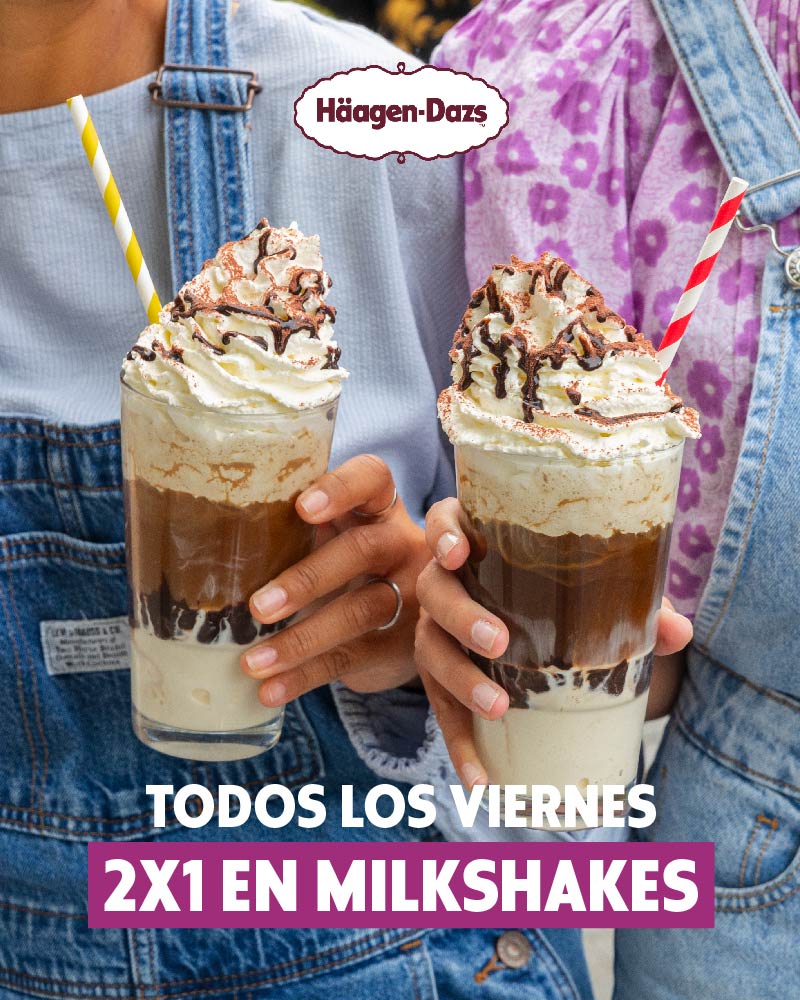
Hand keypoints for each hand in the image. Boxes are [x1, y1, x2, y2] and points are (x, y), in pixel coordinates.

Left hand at [241, 454, 428, 706]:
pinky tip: (269, 690)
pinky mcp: (399, 644)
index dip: (341, 489)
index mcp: (378, 508)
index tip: (303, 508)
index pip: (371, 479)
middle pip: (363, 549)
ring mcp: (408, 594)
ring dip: (301, 639)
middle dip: (309, 578)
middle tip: (259, 606)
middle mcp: (400, 544)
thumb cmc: (347, 565)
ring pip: (360, 611)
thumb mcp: (335, 536)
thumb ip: (293, 528)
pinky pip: (351, 658)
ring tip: (252, 661)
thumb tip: (201, 534)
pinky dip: (305, 676)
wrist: (408, 619)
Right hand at [414, 498, 693, 790]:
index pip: (447, 522)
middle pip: (435, 590)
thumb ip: (631, 604)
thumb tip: (677, 631)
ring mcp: (436, 632)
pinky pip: (442, 713)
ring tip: (497, 706)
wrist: (522, 626)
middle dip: (462, 615)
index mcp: (478, 545)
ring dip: (460, 680)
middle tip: (498, 641)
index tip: (460, 552)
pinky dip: (461, 748)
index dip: (445, 534)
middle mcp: (445, 584)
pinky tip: (481, 783)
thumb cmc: (559, 596)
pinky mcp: (439, 682)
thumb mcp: (592, 592)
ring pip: (431, 650)